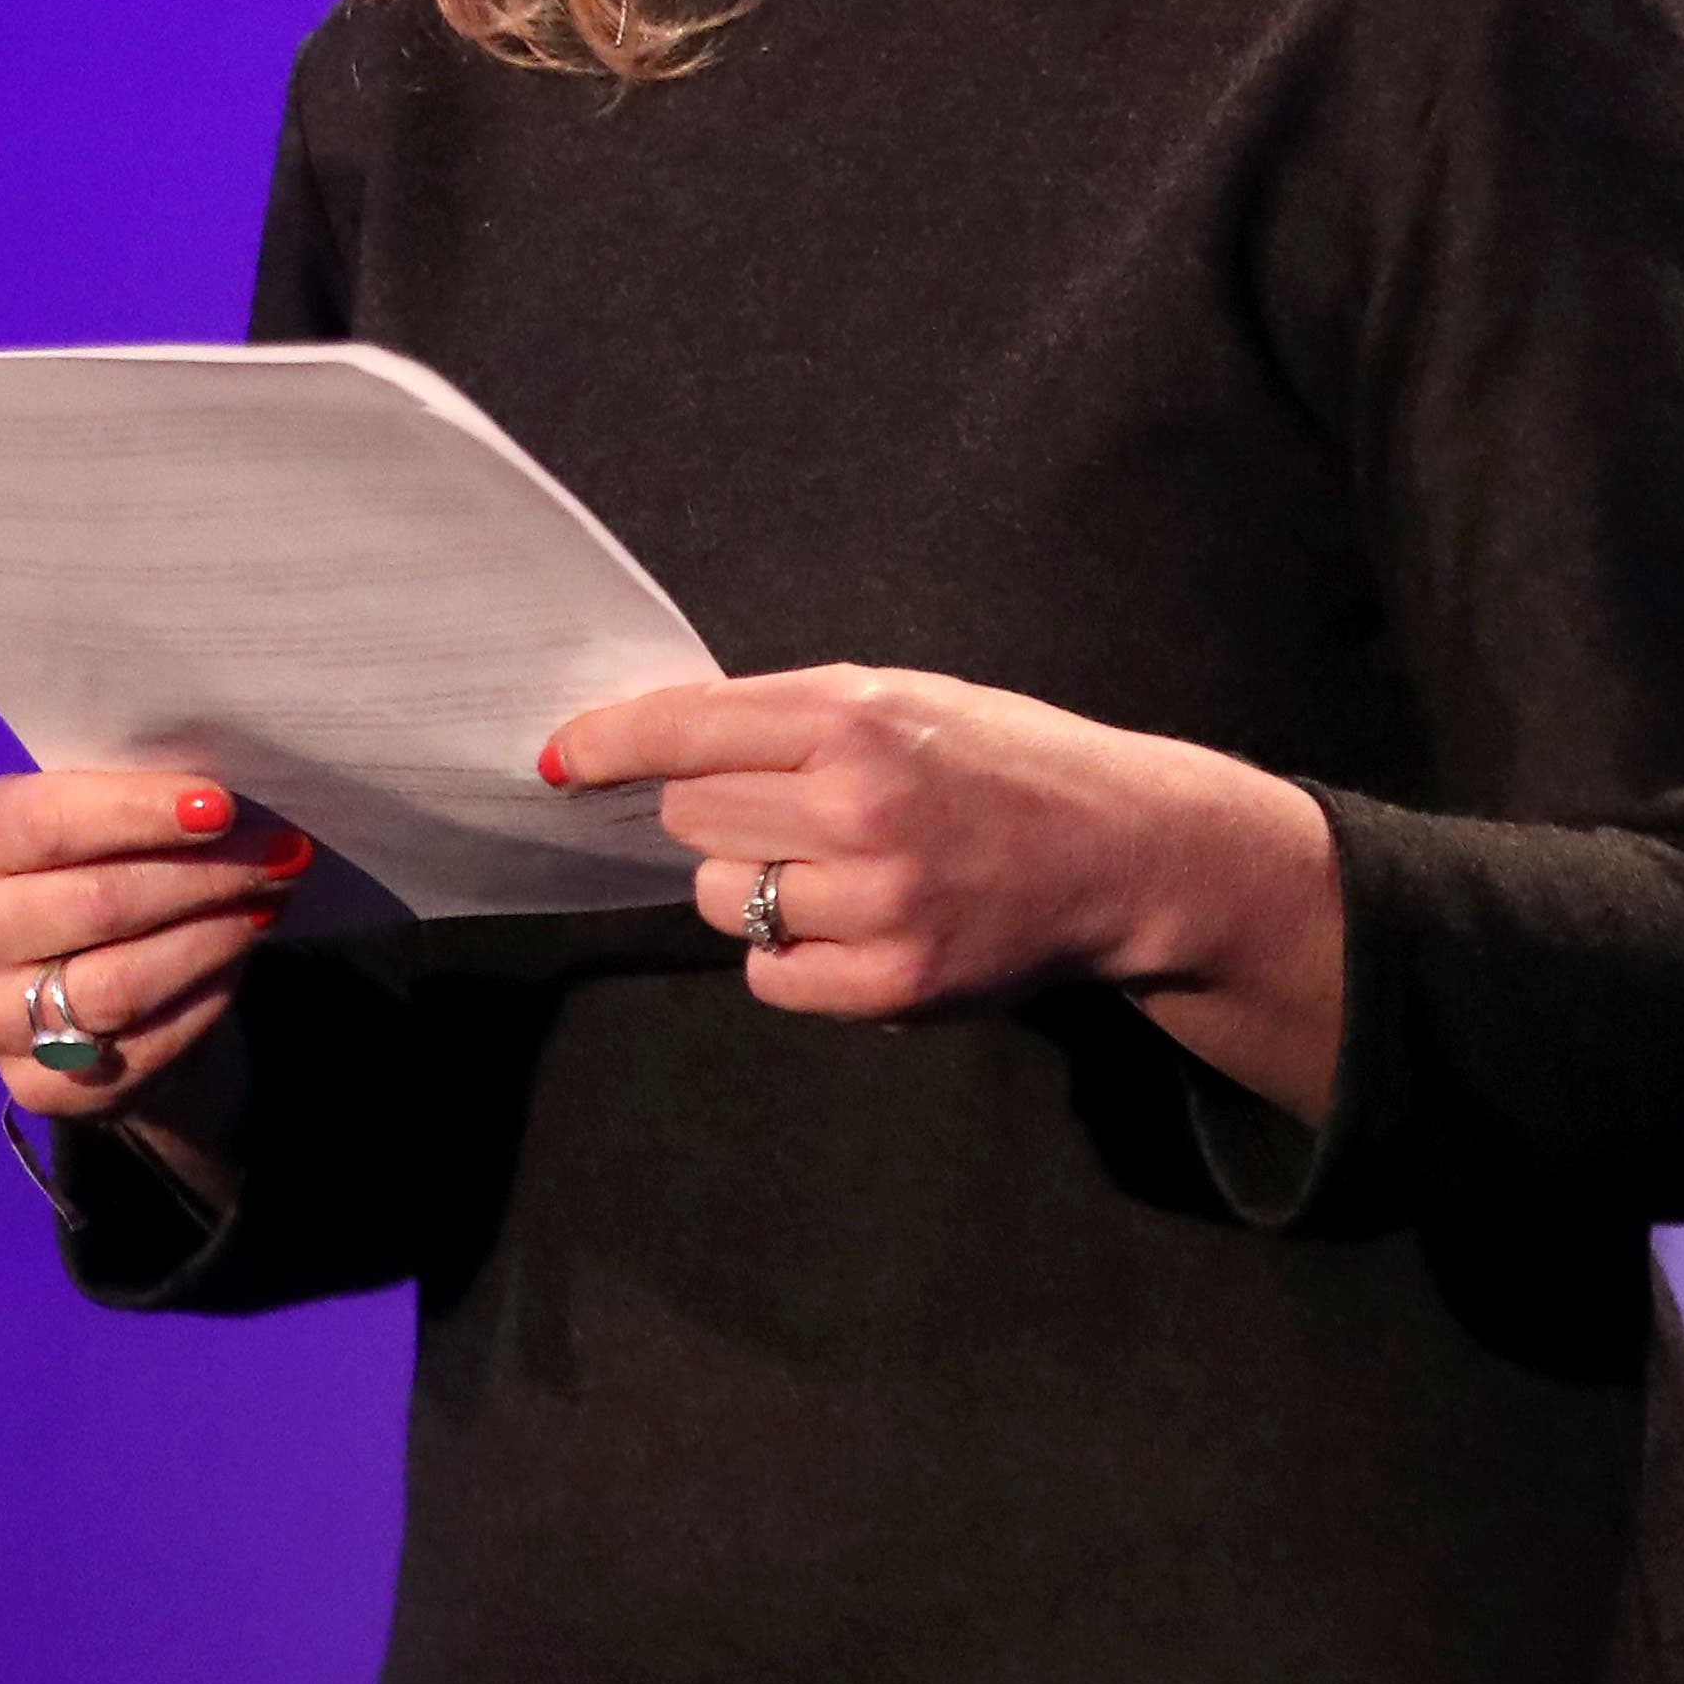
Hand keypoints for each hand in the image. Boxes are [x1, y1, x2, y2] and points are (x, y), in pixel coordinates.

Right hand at [0, 770, 309, 1126]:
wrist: (115, 993)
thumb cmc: (123, 871)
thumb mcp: (124, 823)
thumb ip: (155, 803)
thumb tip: (231, 801)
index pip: (43, 822)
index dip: (136, 812)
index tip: (220, 806)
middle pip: (94, 903)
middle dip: (203, 876)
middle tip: (281, 855)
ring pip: (118, 983)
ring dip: (212, 939)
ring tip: (269, 906)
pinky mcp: (35, 1085)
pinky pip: (137, 1046)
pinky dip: (202, 1001)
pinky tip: (237, 964)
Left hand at [540, 668, 1342, 1114]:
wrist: (1126, 853)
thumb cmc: (1008, 762)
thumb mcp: (908, 698)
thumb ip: (792, 717)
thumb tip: (660, 747)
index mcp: (856, 716)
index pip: (685, 730)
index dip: (606, 745)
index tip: (557, 760)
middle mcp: (858, 807)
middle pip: (690, 817)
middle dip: (716, 811)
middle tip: (786, 809)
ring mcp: (875, 904)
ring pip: (720, 898)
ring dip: (752, 883)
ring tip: (833, 867)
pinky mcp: (891, 986)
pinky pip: (768, 973)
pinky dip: (789, 952)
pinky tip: (850, 923)